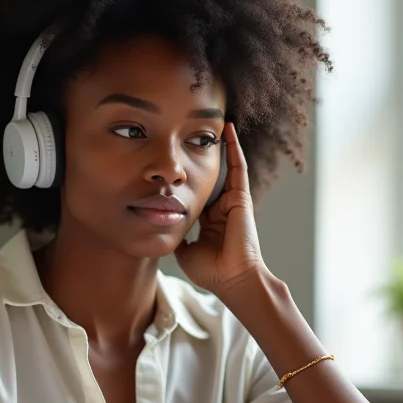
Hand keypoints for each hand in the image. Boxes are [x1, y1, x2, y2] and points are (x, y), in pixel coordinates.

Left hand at [175, 121, 265, 295]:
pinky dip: (234, 147)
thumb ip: (176, 237)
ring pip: (224, 167)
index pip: (196, 194)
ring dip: (220, 145)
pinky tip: (227, 129)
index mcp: (209, 222)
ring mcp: (232, 201)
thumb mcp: (185, 251)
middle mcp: (221, 209)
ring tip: (211, 122)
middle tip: (189, 134)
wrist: (233, 279)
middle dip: (200, 157)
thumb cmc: (211, 271)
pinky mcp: (241, 197)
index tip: (172, 168)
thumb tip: (161, 227)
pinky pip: (238, 166)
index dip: (185, 181)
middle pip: (209, 177)